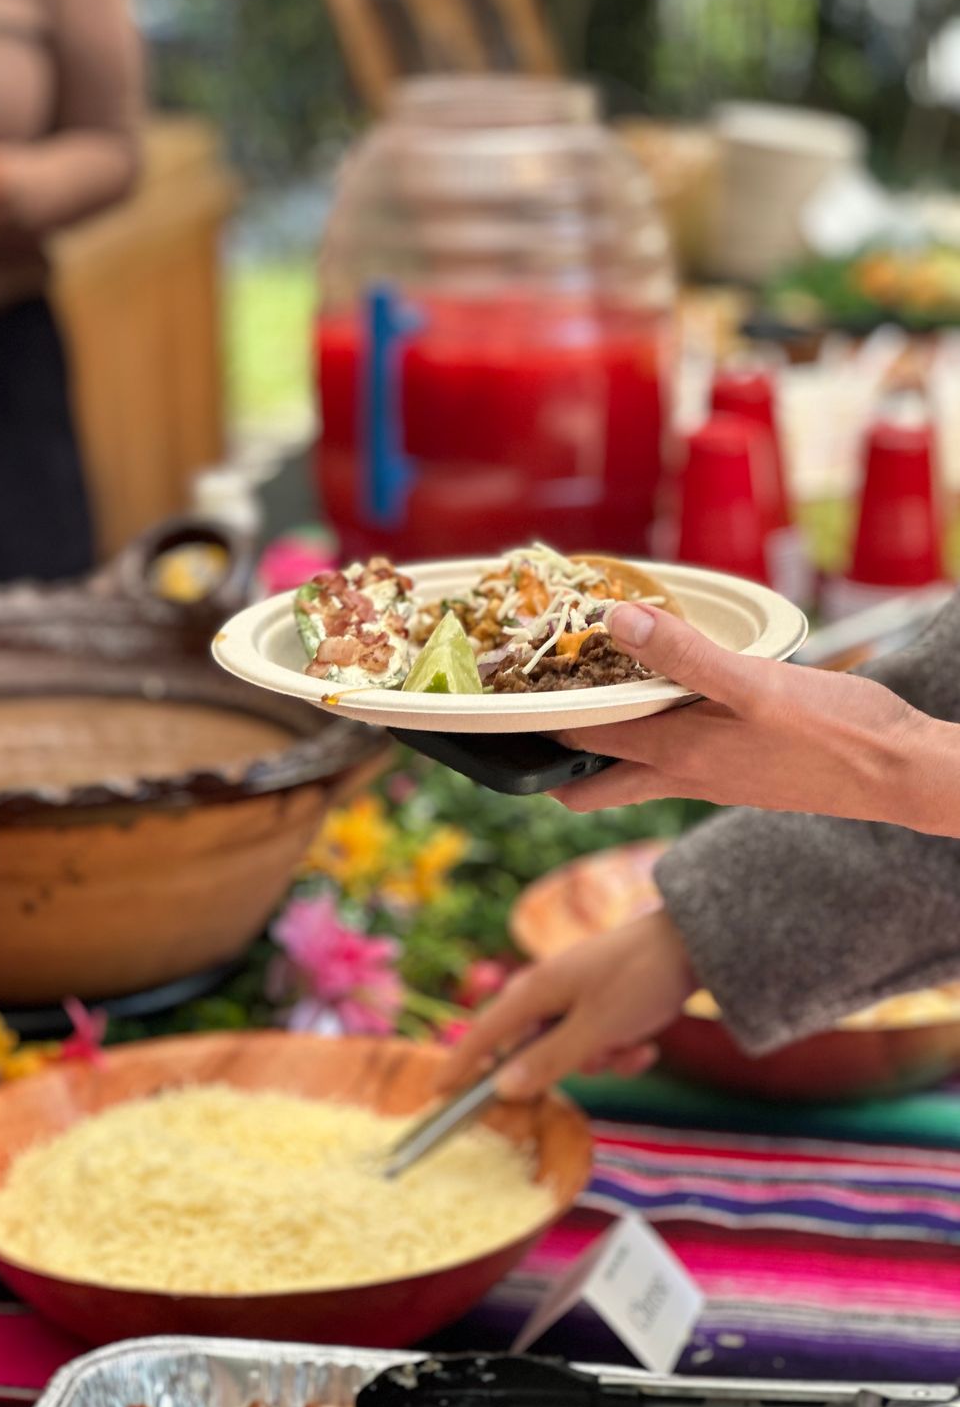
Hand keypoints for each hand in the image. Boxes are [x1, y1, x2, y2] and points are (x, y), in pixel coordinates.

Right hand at [438, 909, 694, 1098]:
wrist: (693, 945)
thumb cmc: (639, 979)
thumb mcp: (595, 1028)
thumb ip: (549, 1061)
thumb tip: (502, 1088)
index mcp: (535, 990)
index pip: (484, 1033)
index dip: (460, 1064)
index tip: (438, 1092)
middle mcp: (548, 991)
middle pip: (532, 1048)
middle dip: (566, 1067)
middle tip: (596, 1062)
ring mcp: (576, 996)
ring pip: (570, 1051)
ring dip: (601, 1060)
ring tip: (633, 1047)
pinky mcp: (602, 1002)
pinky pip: (596, 1043)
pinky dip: (619, 1050)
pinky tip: (646, 1044)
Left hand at [549, 600, 932, 825]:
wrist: (900, 772)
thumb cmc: (835, 732)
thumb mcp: (756, 684)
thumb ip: (685, 656)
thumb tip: (615, 621)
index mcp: (677, 754)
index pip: (582, 738)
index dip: (538, 715)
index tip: (507, 687)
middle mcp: (684, 775)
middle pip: (590, 785)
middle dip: (552, 760)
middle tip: (531, 713)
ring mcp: (711, 779)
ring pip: (631, 772)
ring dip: (601, 743)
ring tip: (584, 694)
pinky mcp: (737, 772)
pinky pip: (673, 758)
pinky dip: (650, 734)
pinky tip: (664, 696)